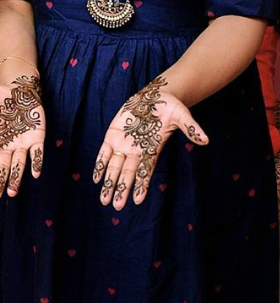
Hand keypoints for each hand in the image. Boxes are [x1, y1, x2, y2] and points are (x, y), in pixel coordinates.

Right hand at [0, 75, 44, 199]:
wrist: (19, 88)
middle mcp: (8, 145)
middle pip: (3, 166)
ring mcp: (23, 142)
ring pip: (19, 164)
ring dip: (16, 177)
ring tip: (12, 193)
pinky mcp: (37, 137)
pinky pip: (37, 152)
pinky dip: (36, 162)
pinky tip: (35, 173)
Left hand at [93, 75, 207, 208]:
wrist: (153, 96)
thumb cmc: (169, 107)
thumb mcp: (181, 115)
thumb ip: (190, 128)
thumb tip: (206, 140)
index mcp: (152, 149)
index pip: (146, 171)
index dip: (141, 184)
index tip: (137, 200)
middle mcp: (136, 151)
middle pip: (127, 174)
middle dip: (122, 189)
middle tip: (116, 206)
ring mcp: (123, 144)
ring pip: (114, 167)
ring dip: (109, 183)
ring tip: (104, 200)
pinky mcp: (112, 135)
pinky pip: (104, 152)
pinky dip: (100, 165)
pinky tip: (96, 179)